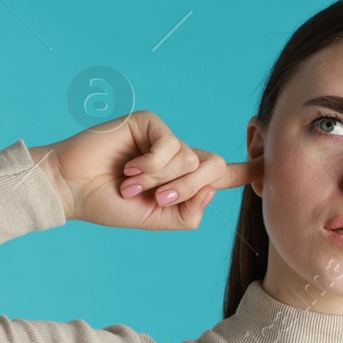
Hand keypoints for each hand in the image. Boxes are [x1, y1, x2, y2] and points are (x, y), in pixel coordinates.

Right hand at [31, 110, 256, 229]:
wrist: (73, 189)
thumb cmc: (109, 204)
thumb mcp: (155, 219)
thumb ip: (188, 213)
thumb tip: (212, 188)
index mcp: (182, 179)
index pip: (221, 174)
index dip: (247, 171)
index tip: (269, 167)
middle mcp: (177, 155)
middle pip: (213, 166)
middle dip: (190, 187)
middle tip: (158, 199)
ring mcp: (164, 137)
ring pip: (189, 159)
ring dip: (160, 179)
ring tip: (130, 184)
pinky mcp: (149, 123)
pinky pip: (170, 145)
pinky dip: (151, 164)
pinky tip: (128, 168)